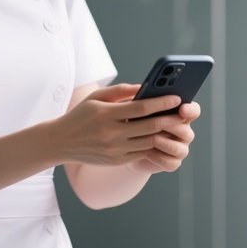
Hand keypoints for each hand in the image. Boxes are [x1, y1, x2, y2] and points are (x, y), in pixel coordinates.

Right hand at [50, 83, 188, 166]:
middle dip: (170, 119)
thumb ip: (121, 91)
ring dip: (166, 134)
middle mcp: (111, 134)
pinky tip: (163, 136)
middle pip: (149, 127)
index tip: (176, 97)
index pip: (141, 108)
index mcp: (106, 114)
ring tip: (177, 124)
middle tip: (184, 112)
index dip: (161, 103)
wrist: (62, 142)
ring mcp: (115, 150)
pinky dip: (154, 144)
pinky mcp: (117, 160)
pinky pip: (142, 152)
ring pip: (149, 142)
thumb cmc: (82, 114)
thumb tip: (145, 87)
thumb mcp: (97, 97)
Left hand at [126, 101, 198, 174]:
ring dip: (165, 143)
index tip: (181, 108)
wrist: (128, 146)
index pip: (193, 110)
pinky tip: (147, 152)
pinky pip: (170, 162)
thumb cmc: (133, 121)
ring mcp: (180, 148)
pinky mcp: (172, 163)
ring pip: (180, 148)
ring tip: (152, 139)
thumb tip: (141, 90)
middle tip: (161, 123)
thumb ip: (141, 97)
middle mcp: (184, 131)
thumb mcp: (136, 107)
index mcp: (179, 114)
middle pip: (186, 130)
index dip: (190, 110)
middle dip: (172, 127)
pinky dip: (159, 158)